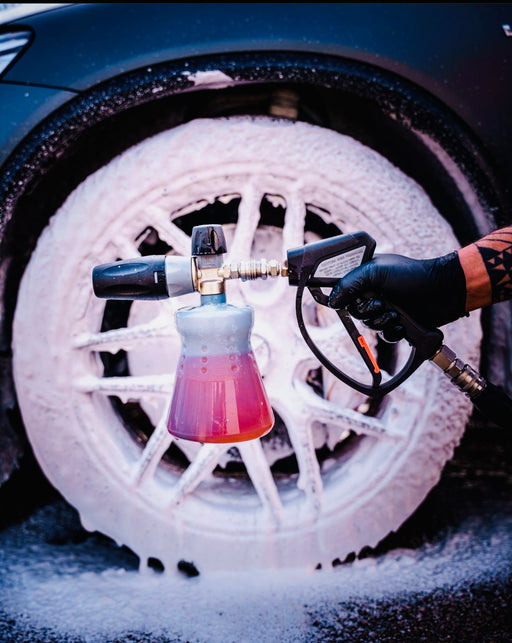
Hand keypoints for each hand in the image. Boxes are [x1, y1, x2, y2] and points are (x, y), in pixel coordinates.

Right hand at [328, 252, 466, 341]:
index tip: (347, 300)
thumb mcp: (376, 272)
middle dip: (367, 311)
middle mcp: (372, 292)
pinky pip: (383, 335)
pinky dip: (392, 331)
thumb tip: (332, 300)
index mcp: (365, 276)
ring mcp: (384, 308)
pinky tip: (401, 323)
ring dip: (381, 321)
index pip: (342, 288)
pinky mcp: (395, 323)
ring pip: (368, 325)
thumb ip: (350, 283)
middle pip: (354, 310)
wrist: (443, 292)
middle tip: (381, 303)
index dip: (342, 296)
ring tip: (396, 313)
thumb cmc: (413, 275)